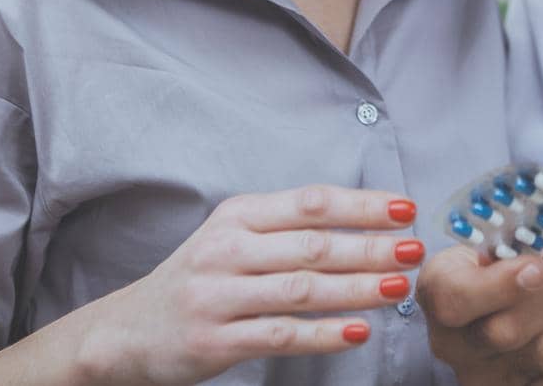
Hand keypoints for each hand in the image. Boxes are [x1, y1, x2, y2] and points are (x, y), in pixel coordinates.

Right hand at [78, 185, 423, 385]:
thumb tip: (365, 218)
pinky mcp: (215, 340)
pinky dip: (324, 334)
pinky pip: (281, 335)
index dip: (362, 205)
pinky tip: (358, 331)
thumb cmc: (199, 279)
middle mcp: (227, 249)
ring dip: (358, 288)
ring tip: (399, 286)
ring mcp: (218, 296)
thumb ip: (288, 227)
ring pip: (303, 289)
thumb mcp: (233, 237)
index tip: (405, 208)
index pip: (311, 203)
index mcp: (238, 216)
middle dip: (371, 247)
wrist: (127, 332)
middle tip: (415, 249)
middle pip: (314, 245)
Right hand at [418, 242, 542, 385]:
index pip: (454, 300)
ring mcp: (481, 378)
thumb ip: (517, 248)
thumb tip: (534, 267)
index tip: (537, 267)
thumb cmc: (513, 263)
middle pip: (505, 333)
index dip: (502, 285)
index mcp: (438, 289)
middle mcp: (450, 342)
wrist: (524, 296)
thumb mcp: (510, 241)